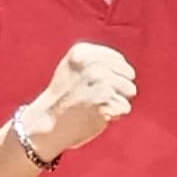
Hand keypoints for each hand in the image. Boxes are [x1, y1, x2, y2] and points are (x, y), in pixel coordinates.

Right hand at [19, 42, 135, 160]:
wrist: (46, 124)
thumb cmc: (63, 98)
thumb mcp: (73, 70)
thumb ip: (96, 61)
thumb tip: (124, 65)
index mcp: (83, 52)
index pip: (119, 61)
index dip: (111, 77)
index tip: (90, 86)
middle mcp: (91, 62)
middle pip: (128, 74)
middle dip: (117, 88)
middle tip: (94, 97)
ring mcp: (98, 80)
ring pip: (130, 90)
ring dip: (116, 101)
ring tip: (94, 105)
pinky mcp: (104, 99)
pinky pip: (125, 108)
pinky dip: (114, 115)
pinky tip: (95, 115)